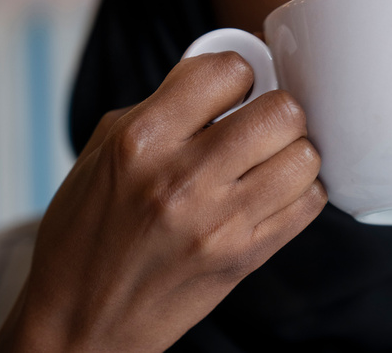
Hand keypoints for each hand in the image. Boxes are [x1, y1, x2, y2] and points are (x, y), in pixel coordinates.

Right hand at [0, 52, 326, 351]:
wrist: (81, 319)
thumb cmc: (87, 231)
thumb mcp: (104, 150)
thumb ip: (164, 109)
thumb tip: (223, 84)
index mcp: (142, 140)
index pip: (227, 72)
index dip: (237, 74)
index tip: (234, 90)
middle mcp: (185, 179)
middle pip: (282, 111)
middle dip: (276, 109)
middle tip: (259, 123)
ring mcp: (221, 223)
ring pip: (305, 156)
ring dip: (293, 150)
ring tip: (269, 158)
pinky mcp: (247, 257)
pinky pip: (310, 203)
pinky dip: (301, 190)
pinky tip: (276, 190)